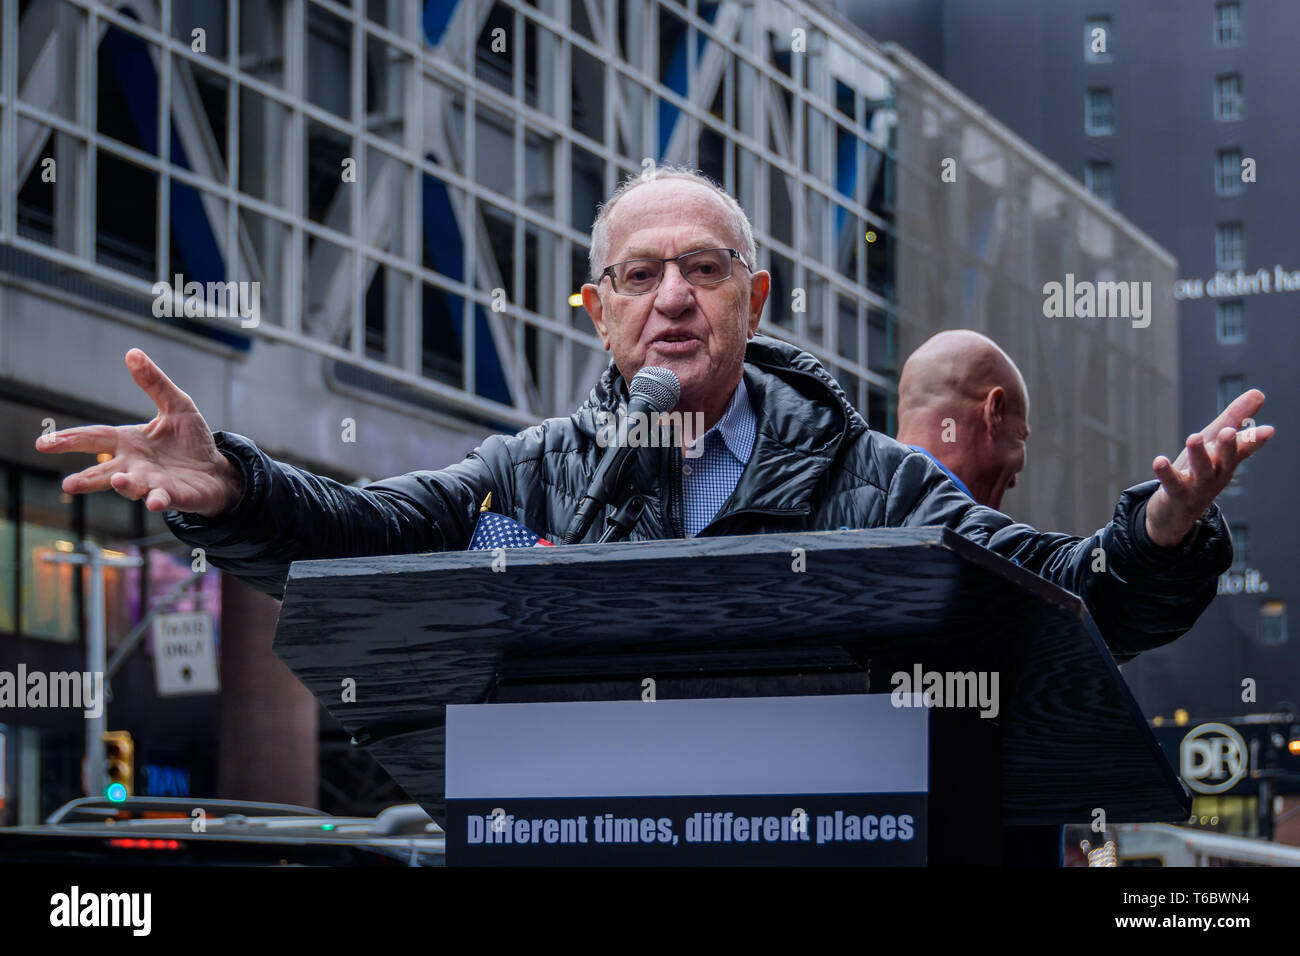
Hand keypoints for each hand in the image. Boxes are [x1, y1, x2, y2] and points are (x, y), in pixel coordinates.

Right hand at [34, 349, 242, 516]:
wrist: (216, 470)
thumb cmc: (191, 440)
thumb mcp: (177, 405)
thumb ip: (154, 383)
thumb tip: (132, 353)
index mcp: (128, 441)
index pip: (94, 438)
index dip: (69, 440)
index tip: (43, 443)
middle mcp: (133, 465)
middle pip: (103, 471)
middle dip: (85, 478)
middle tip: (67, 485)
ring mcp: (150, 483)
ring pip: (130, 486)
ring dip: (123, 485)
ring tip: (117, 481)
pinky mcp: (171, 496)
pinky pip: (160, 499)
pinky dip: (156, 500)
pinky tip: (154, 501)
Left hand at [1144, 389, 1273, 546]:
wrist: (1177, 512)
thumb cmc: (1200, 471)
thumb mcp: (1215, 443)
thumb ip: (1235, 419)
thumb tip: (1258, 393)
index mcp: (1228, 460)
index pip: (1244, 448)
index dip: (1255, 439)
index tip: (1268, 430)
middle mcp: (1217, 473)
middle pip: (1226, 459)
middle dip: (1229, 446)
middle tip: (1229, 432)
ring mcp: (1198, 486)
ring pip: (1201, 471)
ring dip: (1199, 454)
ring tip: (1194, 436)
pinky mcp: (1176, 494)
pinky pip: (1172, 483)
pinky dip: (1166, 473)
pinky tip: (1158, 460)